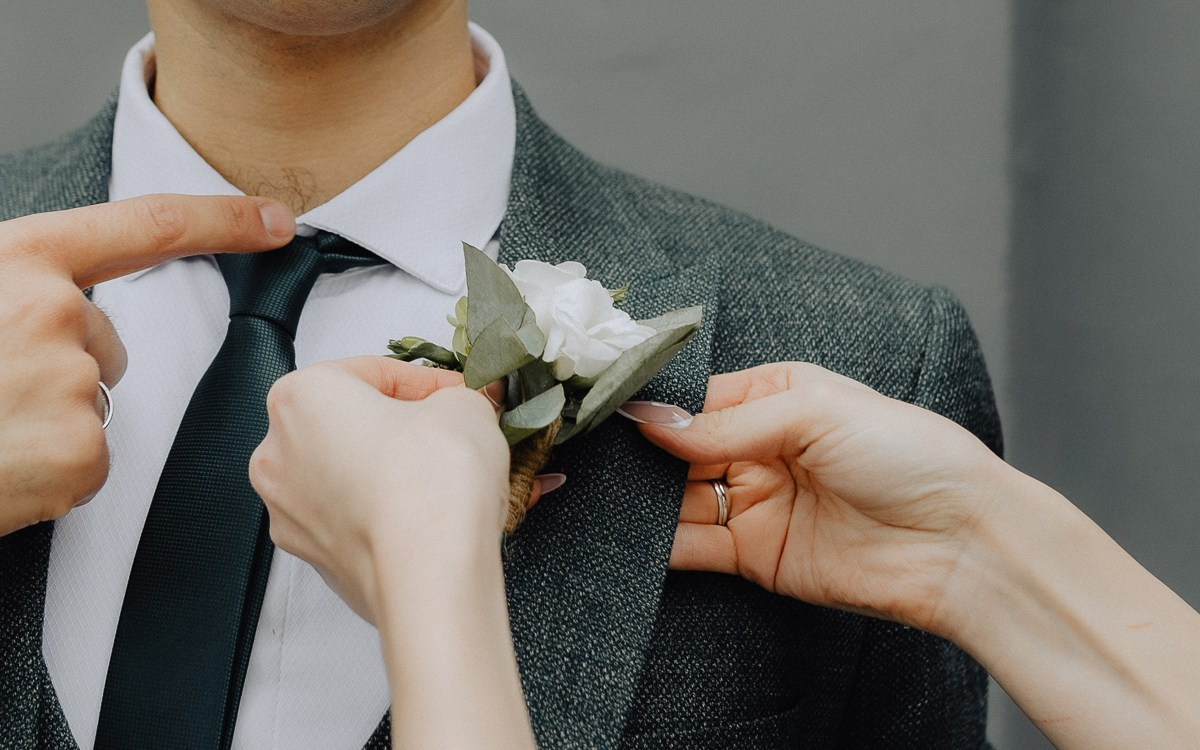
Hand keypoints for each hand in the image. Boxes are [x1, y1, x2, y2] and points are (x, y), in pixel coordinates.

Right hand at [0, 194, 294, 534]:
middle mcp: (54, 313)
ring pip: (93, 401)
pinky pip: (89, 459)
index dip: (221, 219)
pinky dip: (52, 471)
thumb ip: (15, 287)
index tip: (275, 219)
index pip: (144, 227)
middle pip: (106, 340)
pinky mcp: (82, 453)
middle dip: (62, 365)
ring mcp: (73, 383)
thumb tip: (60, 295)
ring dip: (51, 418)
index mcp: (18, 261)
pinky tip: (3, 466)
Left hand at [250, 357, 509, 624]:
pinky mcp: (317, 558)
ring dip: (402, 474)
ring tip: (457, 481)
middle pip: (355, 426)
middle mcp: (280, 454)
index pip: (375, 372)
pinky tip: (440, 516)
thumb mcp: (465, 405)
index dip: (431, 384)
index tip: (461, 397)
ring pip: (355, 477)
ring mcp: (292, 512)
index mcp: (301, 397)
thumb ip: (458, 397)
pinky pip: (359, 521)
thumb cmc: (432, 485)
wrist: (431, 575)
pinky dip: (395, 515)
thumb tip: (460, 408)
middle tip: (456, 437)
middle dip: (409, 430)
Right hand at [636, 361, 1014, 634]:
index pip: (698, 399)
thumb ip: (728, 422)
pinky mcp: (756, 556)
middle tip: (597, 462)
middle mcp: (761, 448)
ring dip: (643, 503)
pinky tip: (631, 539)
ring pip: (678, 500)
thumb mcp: (815, 412)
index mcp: (778, 397)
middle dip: (642, 458)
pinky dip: (661, 547)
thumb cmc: (909, 455)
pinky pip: (695, 548)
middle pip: (680, 451)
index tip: (611, 416)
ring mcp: (757, 503)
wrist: (961, 543)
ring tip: (603, 500)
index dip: (656, 408)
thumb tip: (653, 423)